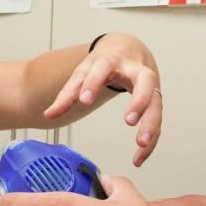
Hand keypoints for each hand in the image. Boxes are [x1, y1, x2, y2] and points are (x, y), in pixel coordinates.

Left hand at [42, 33, 163, 166]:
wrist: (129, 49)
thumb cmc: (105, 62)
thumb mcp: (84, 72)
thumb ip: (67, 94)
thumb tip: (49, 114)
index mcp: (112, 61)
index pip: (103, 67)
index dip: (94, 82)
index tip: (84, 99)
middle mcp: (135, 71)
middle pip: (145, 81)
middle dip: (139, 100)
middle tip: (129, 120)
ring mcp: (150, 85)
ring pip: (156, 103)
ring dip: (151, 124)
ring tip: (140, 144)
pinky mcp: (155, 100)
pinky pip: (157, 120)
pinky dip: (151, 139)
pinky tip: (140, 157)